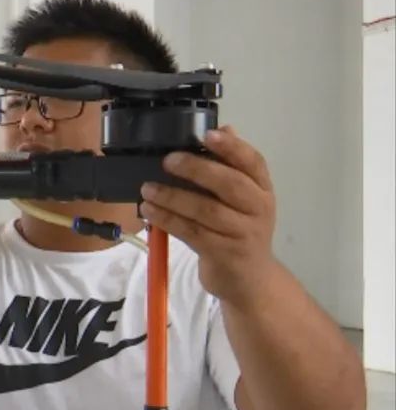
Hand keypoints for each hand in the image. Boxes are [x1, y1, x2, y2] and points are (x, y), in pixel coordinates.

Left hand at [139, 125, 278, 304]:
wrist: (249, 280)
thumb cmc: (238, 230)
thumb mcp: (240, 200)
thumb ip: (229, 167)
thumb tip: (222, 129)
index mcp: (262, 189)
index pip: (253, 162)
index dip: (232, 147)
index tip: (208, 135)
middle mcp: (258, 208)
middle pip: (230, 184)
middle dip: (196, 169)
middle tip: (167, 160)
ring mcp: (243, 233)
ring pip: (207, 210)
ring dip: (173, 197)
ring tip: (147, 189)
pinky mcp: (224, 254)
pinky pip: (192, 233)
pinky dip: (168, 220)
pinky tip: (150, 212)